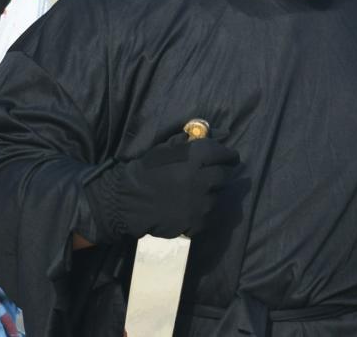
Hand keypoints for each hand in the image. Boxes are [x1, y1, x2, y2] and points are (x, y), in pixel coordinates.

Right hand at [82, 132, 239, 243]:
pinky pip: (208, 216)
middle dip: (221, 173)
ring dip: (211, 193)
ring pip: (217, 196)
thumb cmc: (146, 170)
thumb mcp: (166, 148)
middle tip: (212, 174)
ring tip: (197, 192)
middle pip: (225, 176)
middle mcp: (202, 180)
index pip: (225, 155)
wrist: (127, 200)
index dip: (229, 156)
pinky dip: (203, 211)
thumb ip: (192, 141)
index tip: (229, 158)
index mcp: (195, 157)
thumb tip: (220, 134)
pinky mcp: (196, 223)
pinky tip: (190, 207)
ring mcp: (200, 204)